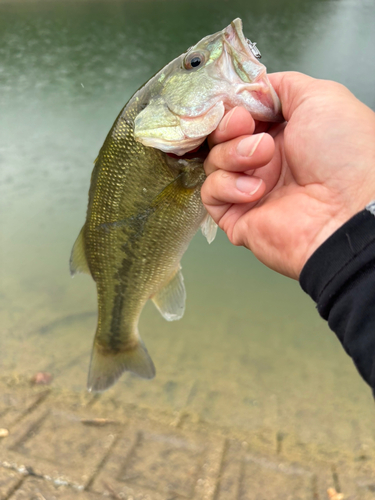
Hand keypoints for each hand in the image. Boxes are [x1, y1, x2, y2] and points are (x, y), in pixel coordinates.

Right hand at [201, 72, 374, 278]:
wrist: (346, 212)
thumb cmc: (344, 156)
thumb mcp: (322, 98)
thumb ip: (283, 86)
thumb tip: (254, 87)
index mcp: (284, 133)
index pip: (240, 114)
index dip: (233, 106)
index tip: (239, 104)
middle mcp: (265, 160)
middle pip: (221, 135)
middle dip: (228, 126)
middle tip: (245, 127)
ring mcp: (249, 187)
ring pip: (213, 160)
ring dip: (233, 154)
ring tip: (263, 157)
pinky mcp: (236, 214)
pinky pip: (210, 192)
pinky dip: (228, 185)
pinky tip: (256, 190)